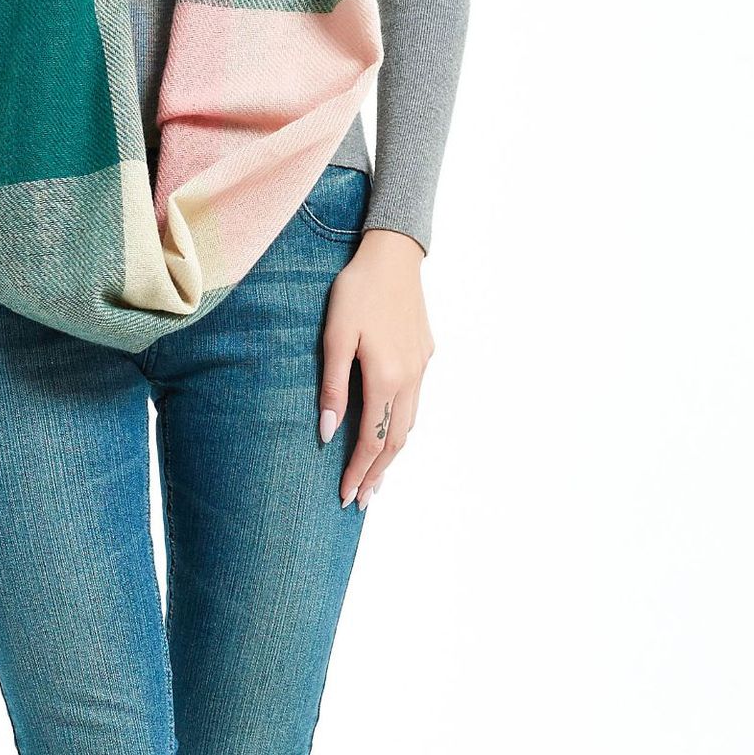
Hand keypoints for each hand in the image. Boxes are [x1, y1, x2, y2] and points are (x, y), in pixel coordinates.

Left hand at [318, 228, 433, 509]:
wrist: (393, 254)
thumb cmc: (357, 291)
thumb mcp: (335, 336)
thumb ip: (333, 386)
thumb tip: (328, 432)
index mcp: (386, 378)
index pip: (372, 440)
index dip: (359, 472)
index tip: (346, 497)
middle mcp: (410, 379)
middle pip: (397, 441)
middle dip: (378, 473)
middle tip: (362, 500)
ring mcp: (422, 367)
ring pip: (411, 424)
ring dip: (393, 454)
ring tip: (376, 475)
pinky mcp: (425, 353)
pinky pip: (416, 401)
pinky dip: (403, 426)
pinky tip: (391, 428)